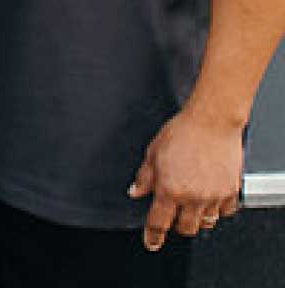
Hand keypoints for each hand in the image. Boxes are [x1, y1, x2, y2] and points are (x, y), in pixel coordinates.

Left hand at [129, 106, 244, 250]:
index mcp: (170, 189)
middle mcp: (193, 196)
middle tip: (172, 214)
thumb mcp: (152, 153)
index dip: (153, 236)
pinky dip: (217, 210)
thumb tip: (135, 192)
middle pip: (185, 229)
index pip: (159, 223)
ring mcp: (214, 195)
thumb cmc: (182, 132)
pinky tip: (209, 199)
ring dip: (196, 219)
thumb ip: (144, 177)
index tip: (151, 243)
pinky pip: (225, 212)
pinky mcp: (231, 190)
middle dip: (176, 225)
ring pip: (205, 223)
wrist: (212, 122)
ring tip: (190, 205)